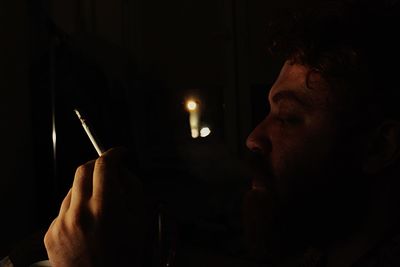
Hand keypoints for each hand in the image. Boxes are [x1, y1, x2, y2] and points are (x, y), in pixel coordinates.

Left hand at [44, 147, 145, 266]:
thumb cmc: (124, 256)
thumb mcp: (140, 219)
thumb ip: (132, 188)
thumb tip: (121, 170)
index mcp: (105, 208)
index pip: (104, 164)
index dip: (113, 153)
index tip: (118, 154)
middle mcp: (80, 212)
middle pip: (83, 170)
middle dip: (97, 167)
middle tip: (108, 173)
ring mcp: (62, 223)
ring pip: (72, 190)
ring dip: (86, 191)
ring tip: (99, 209)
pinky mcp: (51, 233)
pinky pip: (63, 210)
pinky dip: (76, 210)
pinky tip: (87, 224)